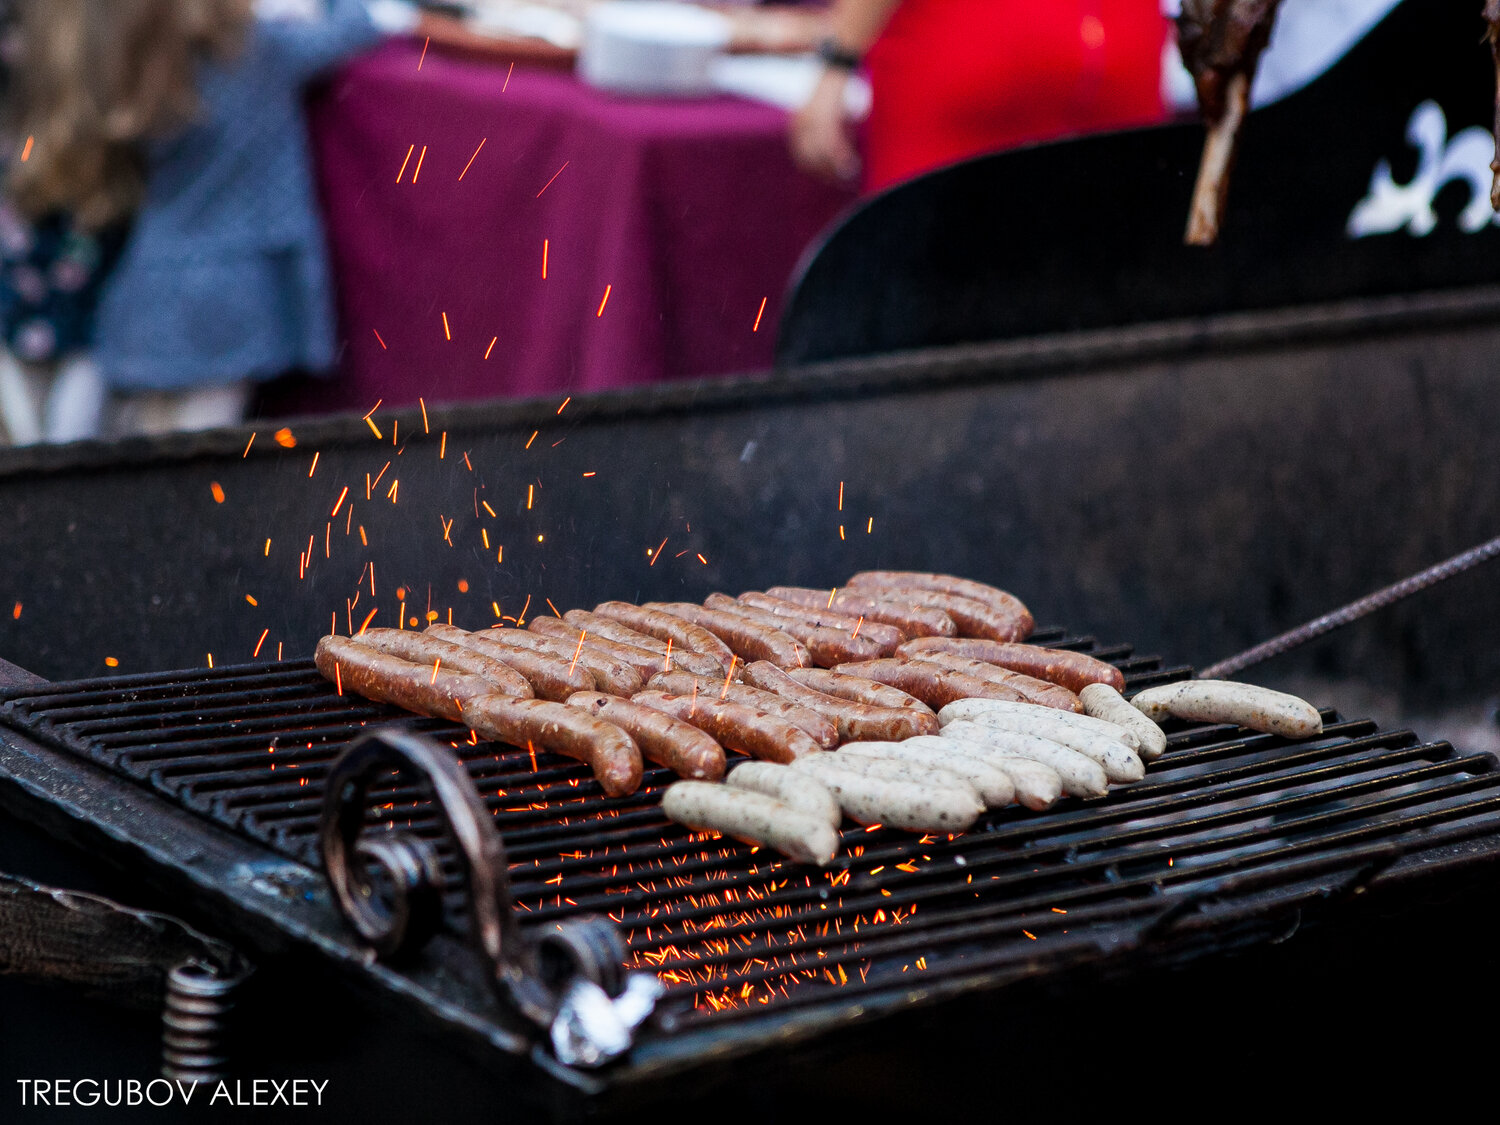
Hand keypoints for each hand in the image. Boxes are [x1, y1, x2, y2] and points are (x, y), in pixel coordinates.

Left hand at [789, 67, 859, 183]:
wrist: (838, 59)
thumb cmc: (836, 86)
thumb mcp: (826, 112)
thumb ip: (828, 131)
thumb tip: (838, 151)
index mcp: (798, 124)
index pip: (802, 157)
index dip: (817, 171)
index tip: (831, 178)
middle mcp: (801, 123)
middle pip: (810, 160)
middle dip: (827, 174)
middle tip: (843, 182)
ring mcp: (813, 119)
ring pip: (821, 155)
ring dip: (836, 169)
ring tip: (850, 175)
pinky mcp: (827, 114)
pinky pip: (833, 144)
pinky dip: (842, 157)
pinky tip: (851, 164)